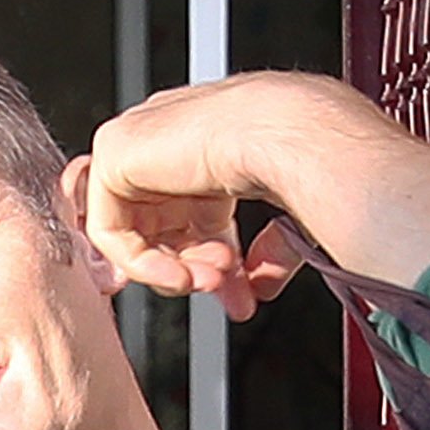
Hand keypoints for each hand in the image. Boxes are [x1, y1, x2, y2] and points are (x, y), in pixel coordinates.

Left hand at [84, 71, 429, 298]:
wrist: (300, 135)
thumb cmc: (316, 159)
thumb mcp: (288, 214)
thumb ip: (267, 248)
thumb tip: (258, 285)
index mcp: (217, 139)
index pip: (194, 209)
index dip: (212, 257)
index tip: (233, 291)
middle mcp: (177, 137)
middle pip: (165, 224)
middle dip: (197, 269)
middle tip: (226, 293)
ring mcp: (144, 142)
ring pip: (138, 231)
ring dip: (177, 271)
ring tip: (213, 284)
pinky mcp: (118, 153)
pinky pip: (112, 229)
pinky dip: (146, 265)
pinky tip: (182, 277)